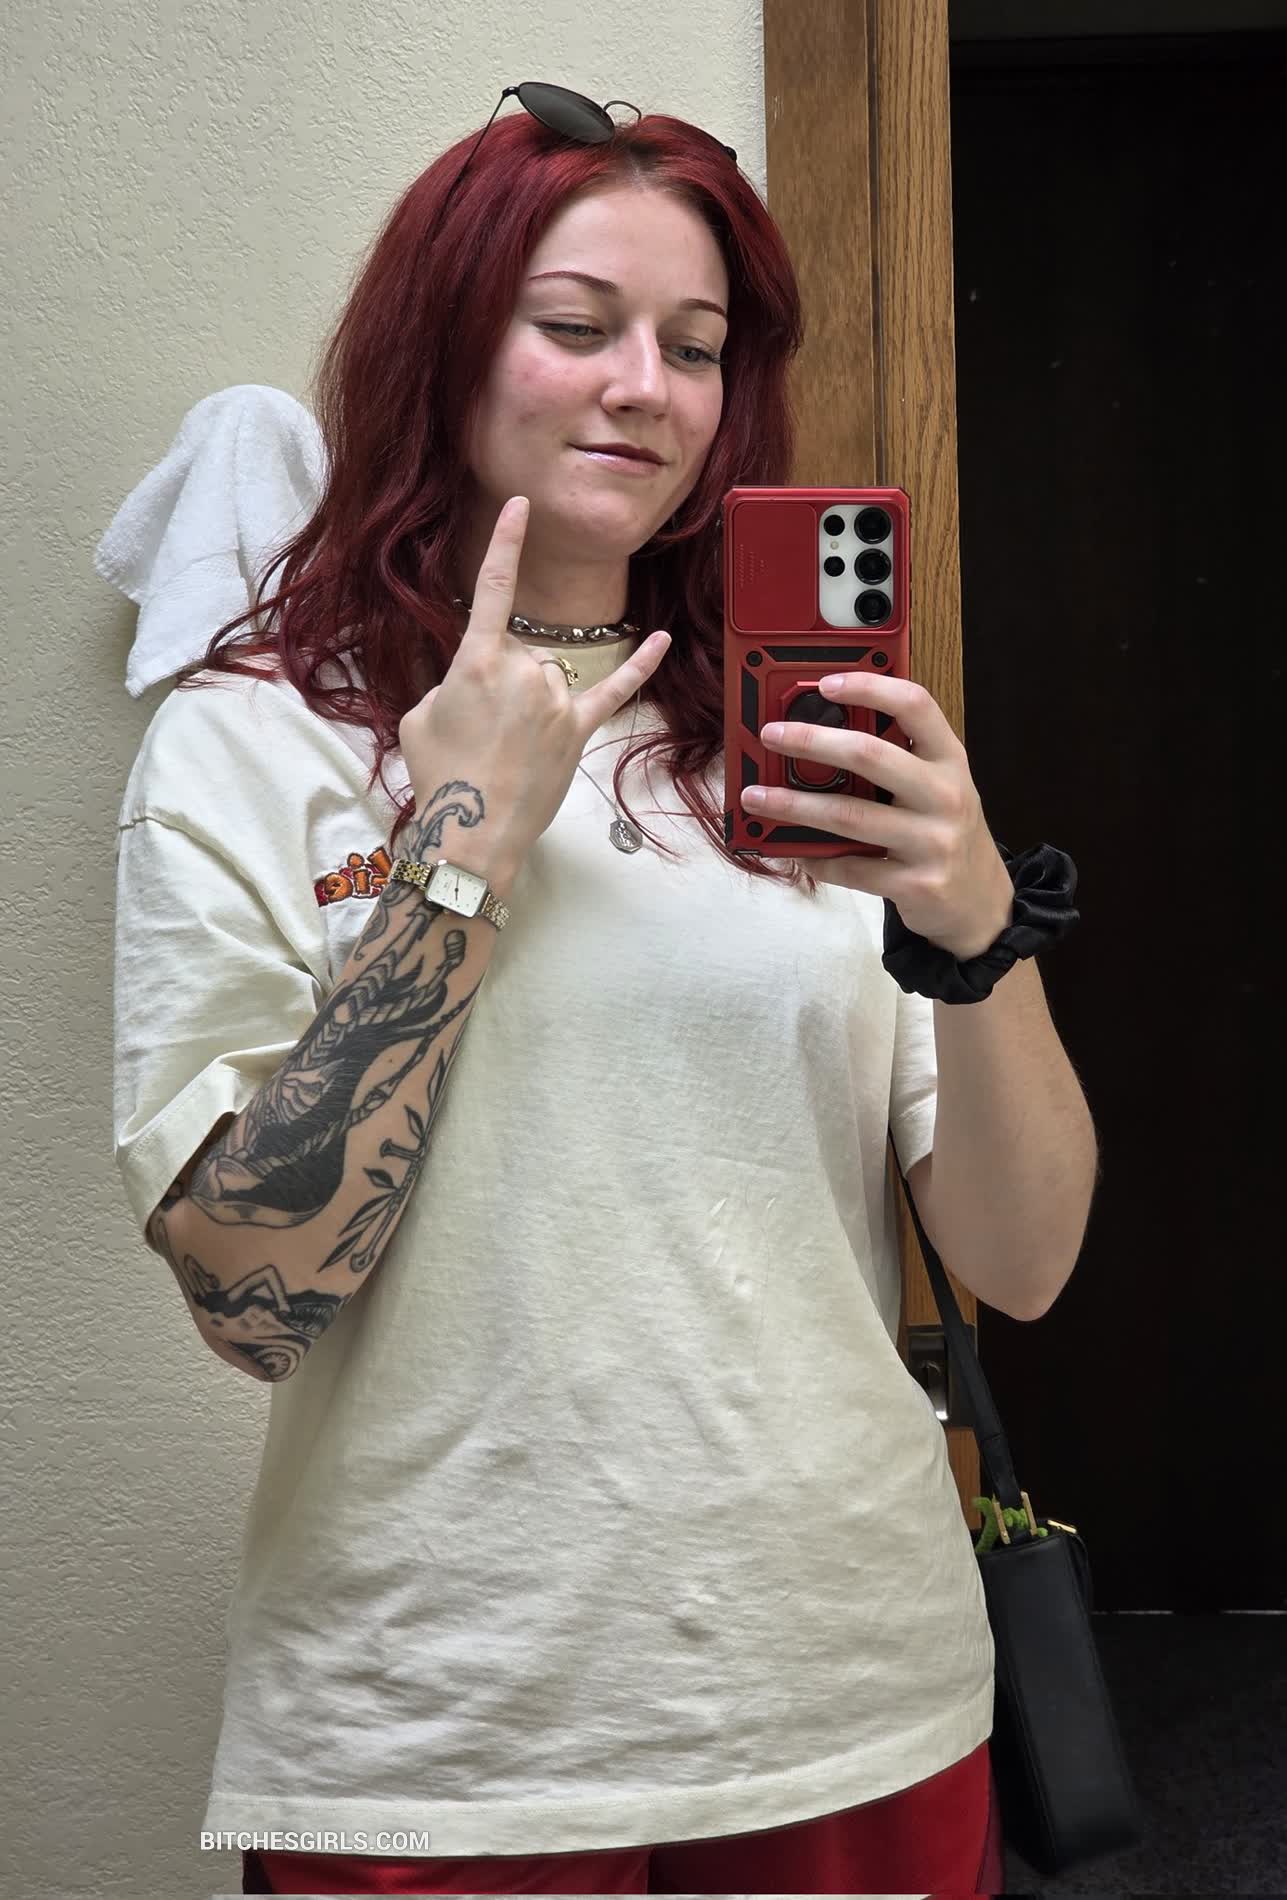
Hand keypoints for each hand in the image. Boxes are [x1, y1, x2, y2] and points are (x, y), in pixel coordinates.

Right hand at [399, 497, 671, 892]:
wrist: (469, 831)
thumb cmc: (439, 774)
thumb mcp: (421, 716)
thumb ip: (452, 685)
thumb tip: (479, 686)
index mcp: (477, 660)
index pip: (494, 588)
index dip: (506, 543)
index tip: (520, 507)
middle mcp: (523, 671)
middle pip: (523, 653)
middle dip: (503, 686)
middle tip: (480, 733)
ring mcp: (556, 701)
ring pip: (550, 678)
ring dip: (532, 703)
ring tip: (507, 747)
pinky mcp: (578, 731)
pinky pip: (614, 691)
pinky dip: (639, 665)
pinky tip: (661, 638)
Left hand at [748, 672, 1014, 957]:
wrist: (978, 903)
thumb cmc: (942, 831)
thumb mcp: (935, 786)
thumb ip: (895, 759)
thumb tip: (819, 731)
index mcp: (949, 760)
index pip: (915, 706)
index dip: (869, 687)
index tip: (824, 684)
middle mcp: (945, 795)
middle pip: (870, 755)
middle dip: (812, 740)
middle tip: (771, 734)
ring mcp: (933, 842)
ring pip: (848, 815)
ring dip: (793, 804)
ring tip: (755, 797)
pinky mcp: (916, 885)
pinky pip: (851, 867)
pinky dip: (815, 858)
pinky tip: (791, 849)